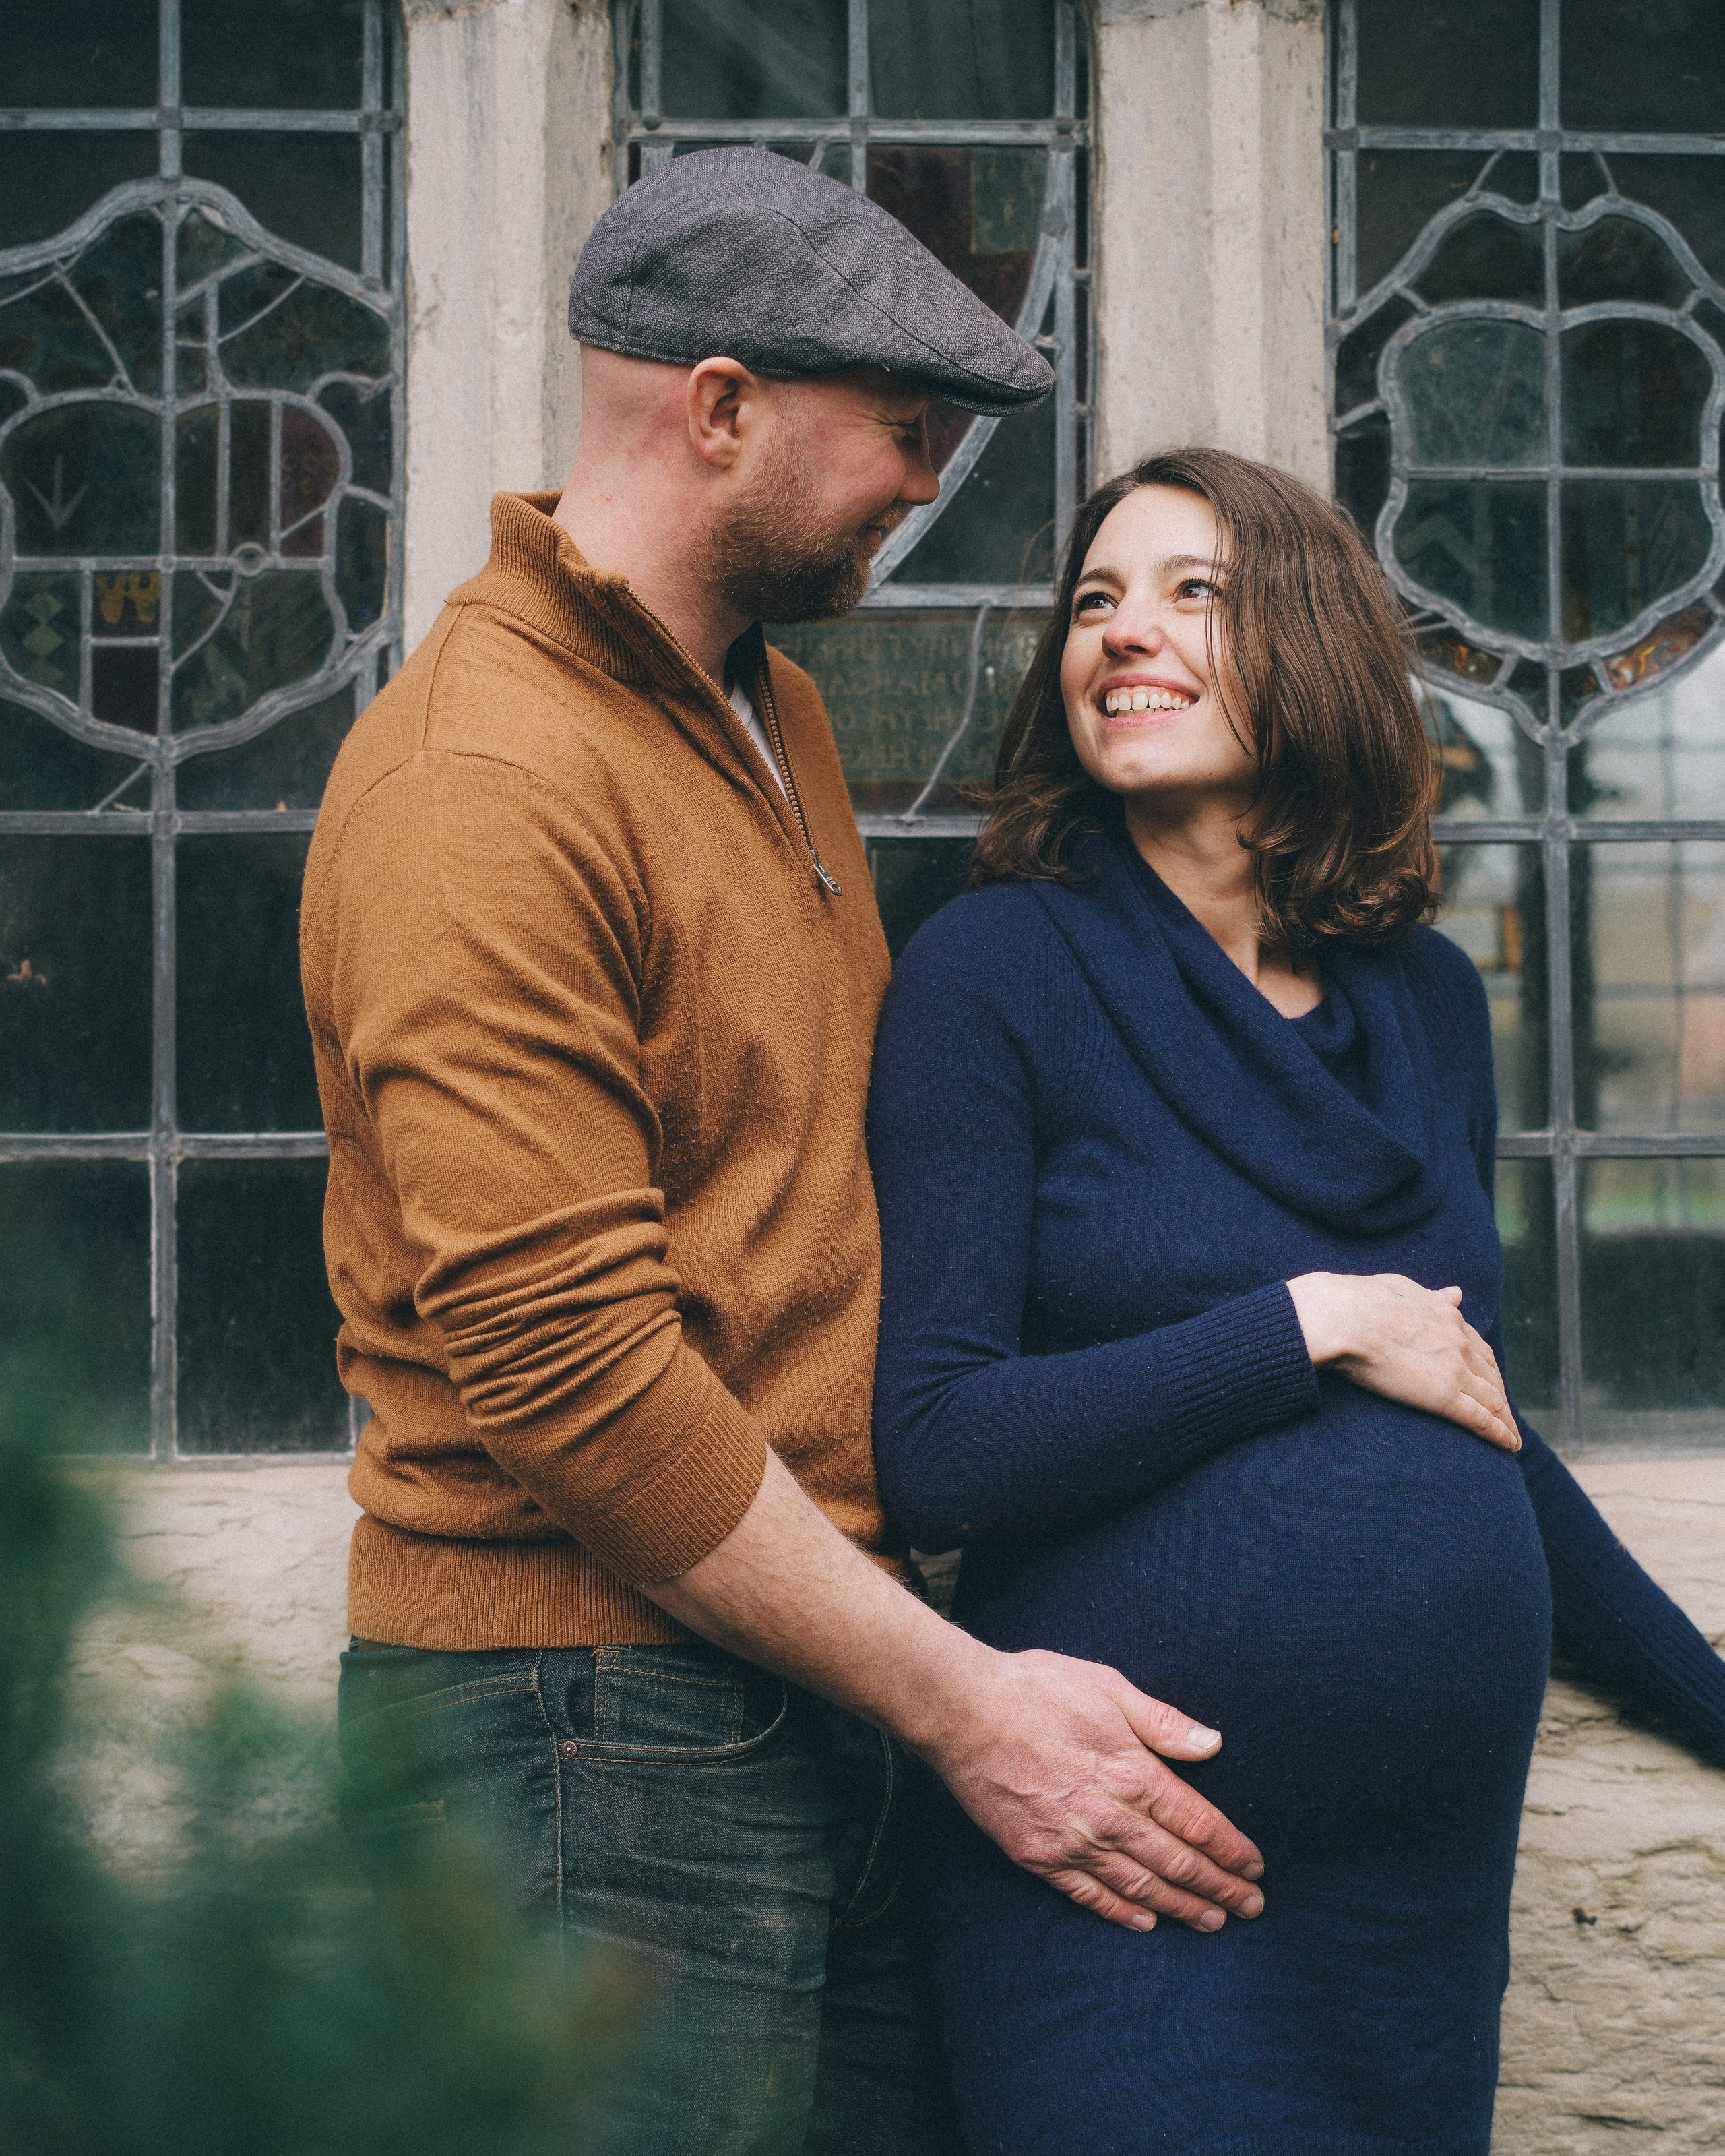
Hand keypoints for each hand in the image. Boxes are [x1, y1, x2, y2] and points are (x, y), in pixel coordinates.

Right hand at [911, 1646, 1265, 1933]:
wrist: (962, 1711)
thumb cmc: (1036, 1689)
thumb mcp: (1108, 1687)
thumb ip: (1162, 1722)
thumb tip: (1213, 1744)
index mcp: (1131, 1771)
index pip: (1197, 1823)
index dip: (1231, 1849)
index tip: (1256, 1867)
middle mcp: (1108, 1815)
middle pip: (1177, 1862)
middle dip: (1220, 1887)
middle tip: (1251, 1908)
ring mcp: (1071, 1842)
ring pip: (1140, 1885)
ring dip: (1182, 1906)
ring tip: (1213, 1922)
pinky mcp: (1037, 1855)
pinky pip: (1088, 1895)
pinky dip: (1121, 1911)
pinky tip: (1145, 1920)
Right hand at [1286, 1271, 1519, 1450]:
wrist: (1343, 1319)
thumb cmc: (1358, 1302)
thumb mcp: (1402, 1289)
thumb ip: (1432, 1296)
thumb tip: (1455, 1294)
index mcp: (1447, 1316)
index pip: (1477, 1348)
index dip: (1486, 1368)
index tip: (1489, 1381)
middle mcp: (1458, 1342)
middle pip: (1490, 1375)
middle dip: (1500, 1395)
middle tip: (1505, 1414)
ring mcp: (1454, 1369)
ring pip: (1492, 1400)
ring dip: (1506, 1420)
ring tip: (1511, 1437)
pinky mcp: (1443, 1396)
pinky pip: (1481, 1419)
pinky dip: (1500, 1433)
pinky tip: (1510, 1446)